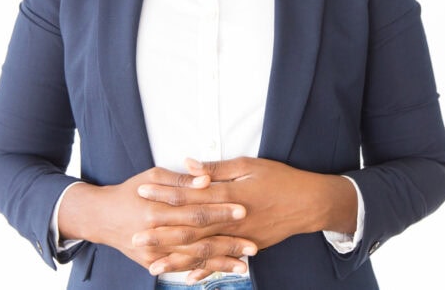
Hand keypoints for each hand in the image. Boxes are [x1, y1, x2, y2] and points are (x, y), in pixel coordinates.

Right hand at [58, 166, 256, 275]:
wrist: (101, 216)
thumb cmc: (132, 190)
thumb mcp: (153, 176)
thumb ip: (181, 179)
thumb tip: (206, 180)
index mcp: (157, 207)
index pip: (195, 210)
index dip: (219, 210)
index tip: (242, 210)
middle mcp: (155, 232)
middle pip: (197, 238)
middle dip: (226, 243)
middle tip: (252, 245)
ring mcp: (153, 252)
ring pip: (192, 258)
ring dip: (219, 262)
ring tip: (244, 265)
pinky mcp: (151, 263)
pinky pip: (180, 268)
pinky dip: (201, 271)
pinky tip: (220, 272)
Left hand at [138, 157, 357, 265]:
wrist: (310, 203)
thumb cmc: (280, 179)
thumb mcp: (249, 165)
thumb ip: (217, 168)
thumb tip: (189, 165)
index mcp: (228, 194)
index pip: (189, 194)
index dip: (164, 193)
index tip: (142, 191)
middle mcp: (230, 219)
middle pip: (189, 227)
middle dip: (160, 233)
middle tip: (134, 238)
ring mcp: (239, 237)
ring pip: (202, 250)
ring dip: (176, 258)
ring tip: (152, 265)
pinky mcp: (248, 247)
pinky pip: (222, 261)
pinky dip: (205, 270)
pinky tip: (188, 279)